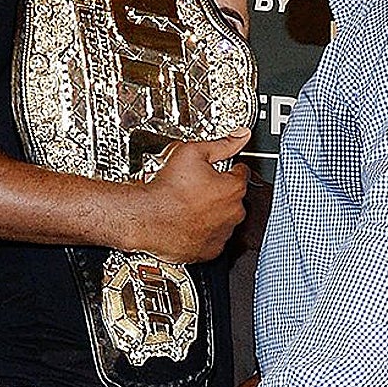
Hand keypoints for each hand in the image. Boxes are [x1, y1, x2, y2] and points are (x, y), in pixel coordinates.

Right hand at [128, 129, 250, 261]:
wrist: (146, 218)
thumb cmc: (166, 190)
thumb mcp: (191, 152)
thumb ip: (221, 144)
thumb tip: (240, 135)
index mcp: (233, 188)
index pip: (241, 173)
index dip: (228, 167)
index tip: (218, 168)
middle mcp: (233, 213)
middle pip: (232, 196)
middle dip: (218, 190)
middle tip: (196, 185)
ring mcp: (222, 233)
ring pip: (222, 218)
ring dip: (211, 211)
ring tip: (188, 203)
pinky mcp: (209, 251)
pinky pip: (211, 238)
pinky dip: (203, 231)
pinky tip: (187, 220)